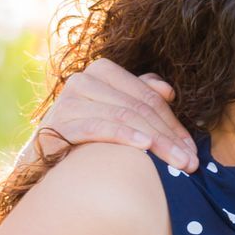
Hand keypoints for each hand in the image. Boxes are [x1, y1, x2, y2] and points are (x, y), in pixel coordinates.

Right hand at [28, 59, 195, 171]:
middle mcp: (83, 81)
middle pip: (139, 108)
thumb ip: (140, 95)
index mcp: (102, 71)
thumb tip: (168, 90)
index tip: (193, 150)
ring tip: (178, 163)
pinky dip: (124, 136)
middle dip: (169, 137)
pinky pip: (98, 128)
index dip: (174, 124)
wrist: (42, 161)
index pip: (148, 97)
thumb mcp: (116, 112)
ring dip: (156, 142)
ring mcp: (68, 101)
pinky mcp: (57, 124)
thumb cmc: (85, 136)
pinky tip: (144, 148)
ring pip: (124, 117)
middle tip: (191, 163)